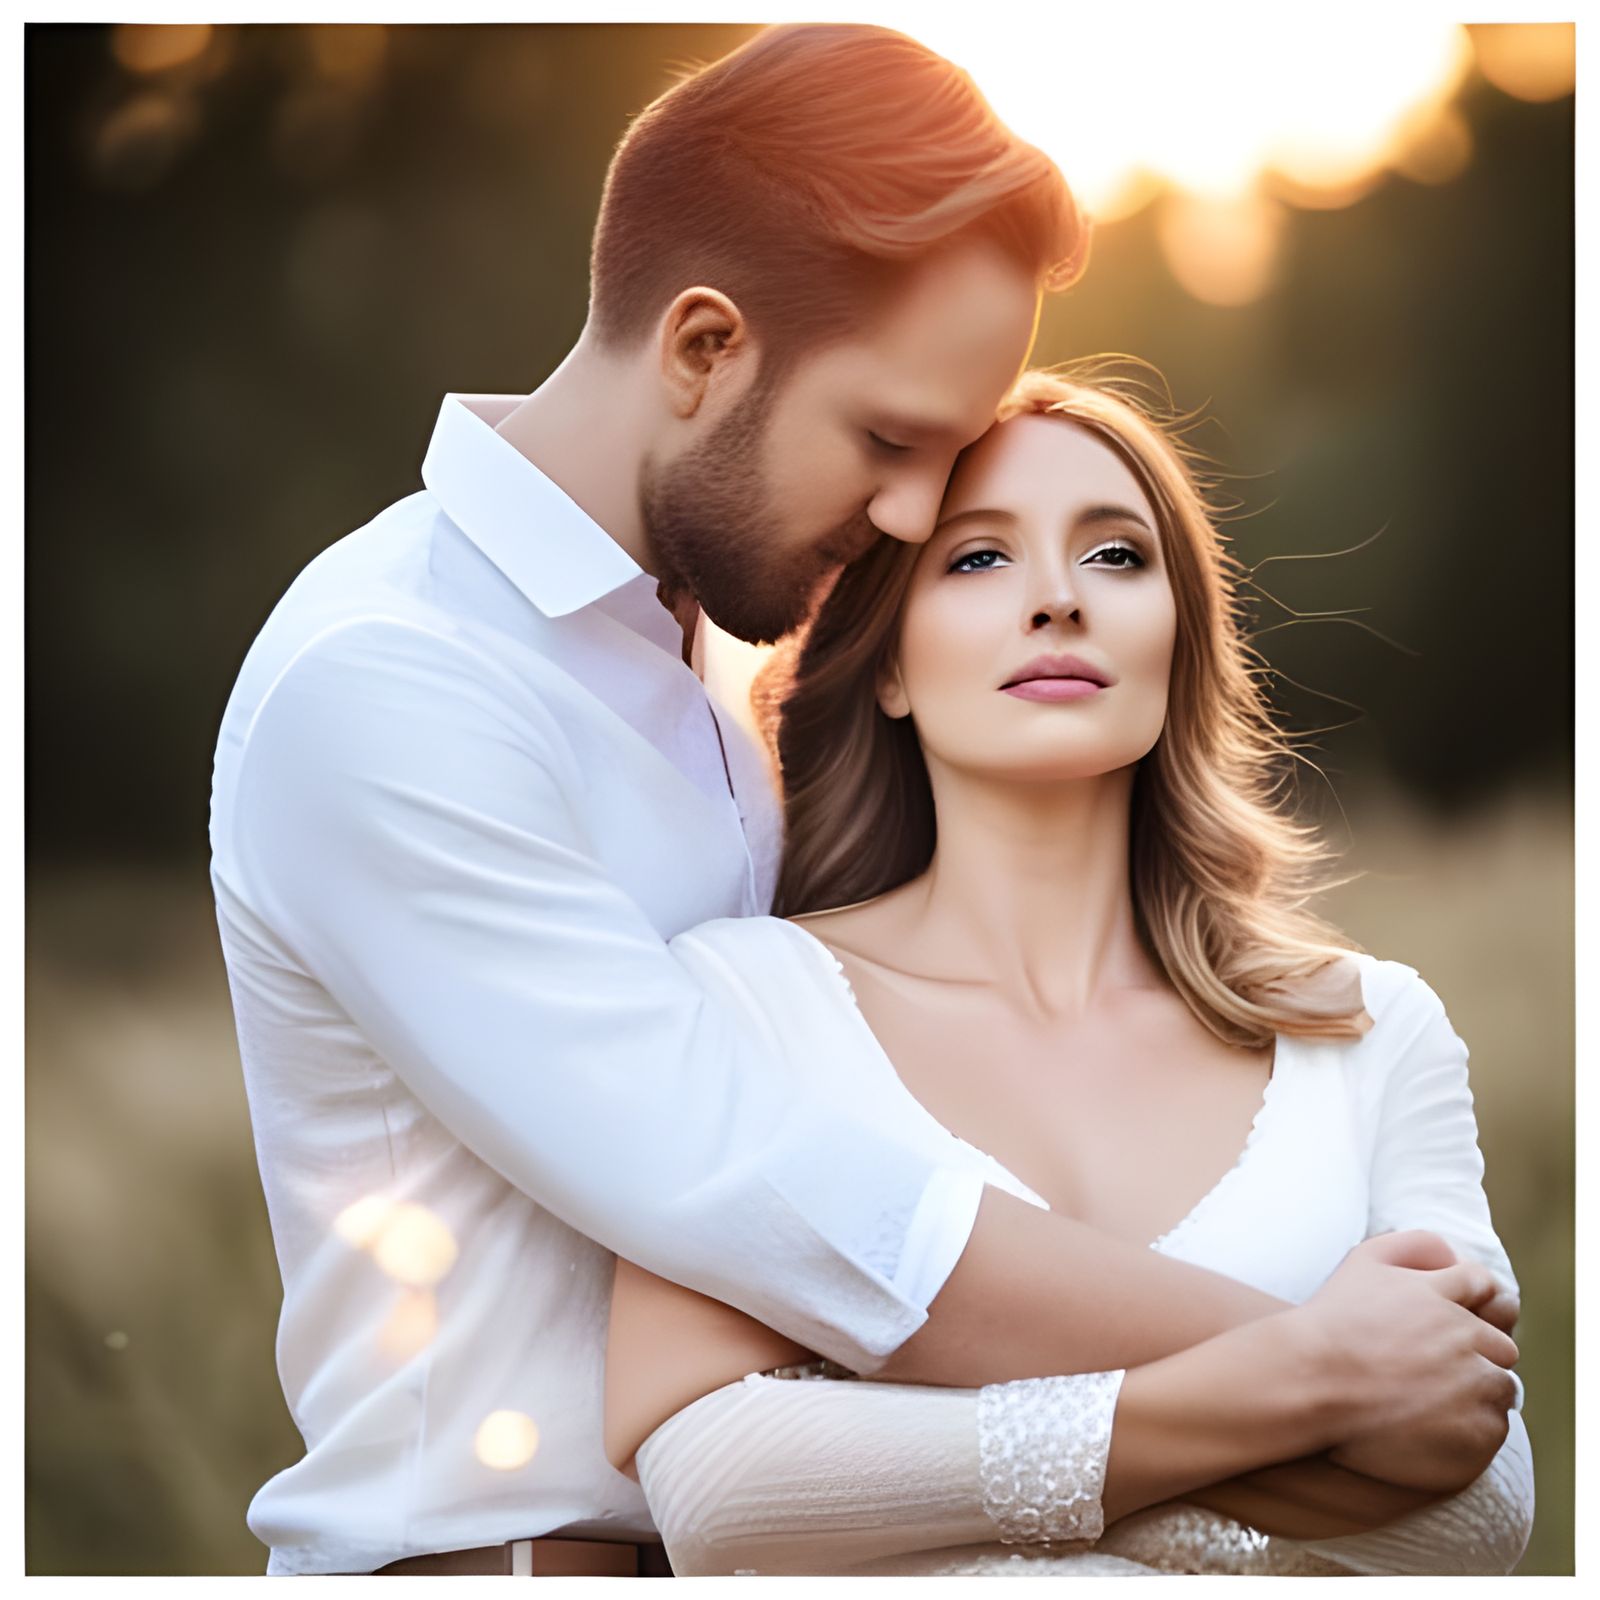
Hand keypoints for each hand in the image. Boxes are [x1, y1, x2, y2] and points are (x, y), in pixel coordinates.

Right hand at [1293, 1230, 1519, 1493]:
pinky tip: (1438, 1426)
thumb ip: (1412, 1245)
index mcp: (1441, 1293)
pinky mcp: (1475, 1429)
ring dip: (1479, 1391)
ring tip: (1438, 1402)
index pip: (1484, 1289)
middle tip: (1442, 1370)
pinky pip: (1494, 1427)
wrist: (1309, 1382)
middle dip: (1479, 1354)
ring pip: (1500, 1386)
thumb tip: (1452, 1251)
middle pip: (1500, 1344)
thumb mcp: (1363, 1261)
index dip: (1473, 1308)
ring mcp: (1472, 1382)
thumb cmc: (1330, 1322)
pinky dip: (1475, 1427)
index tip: (1454, 1330)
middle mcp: (1462, 1333)